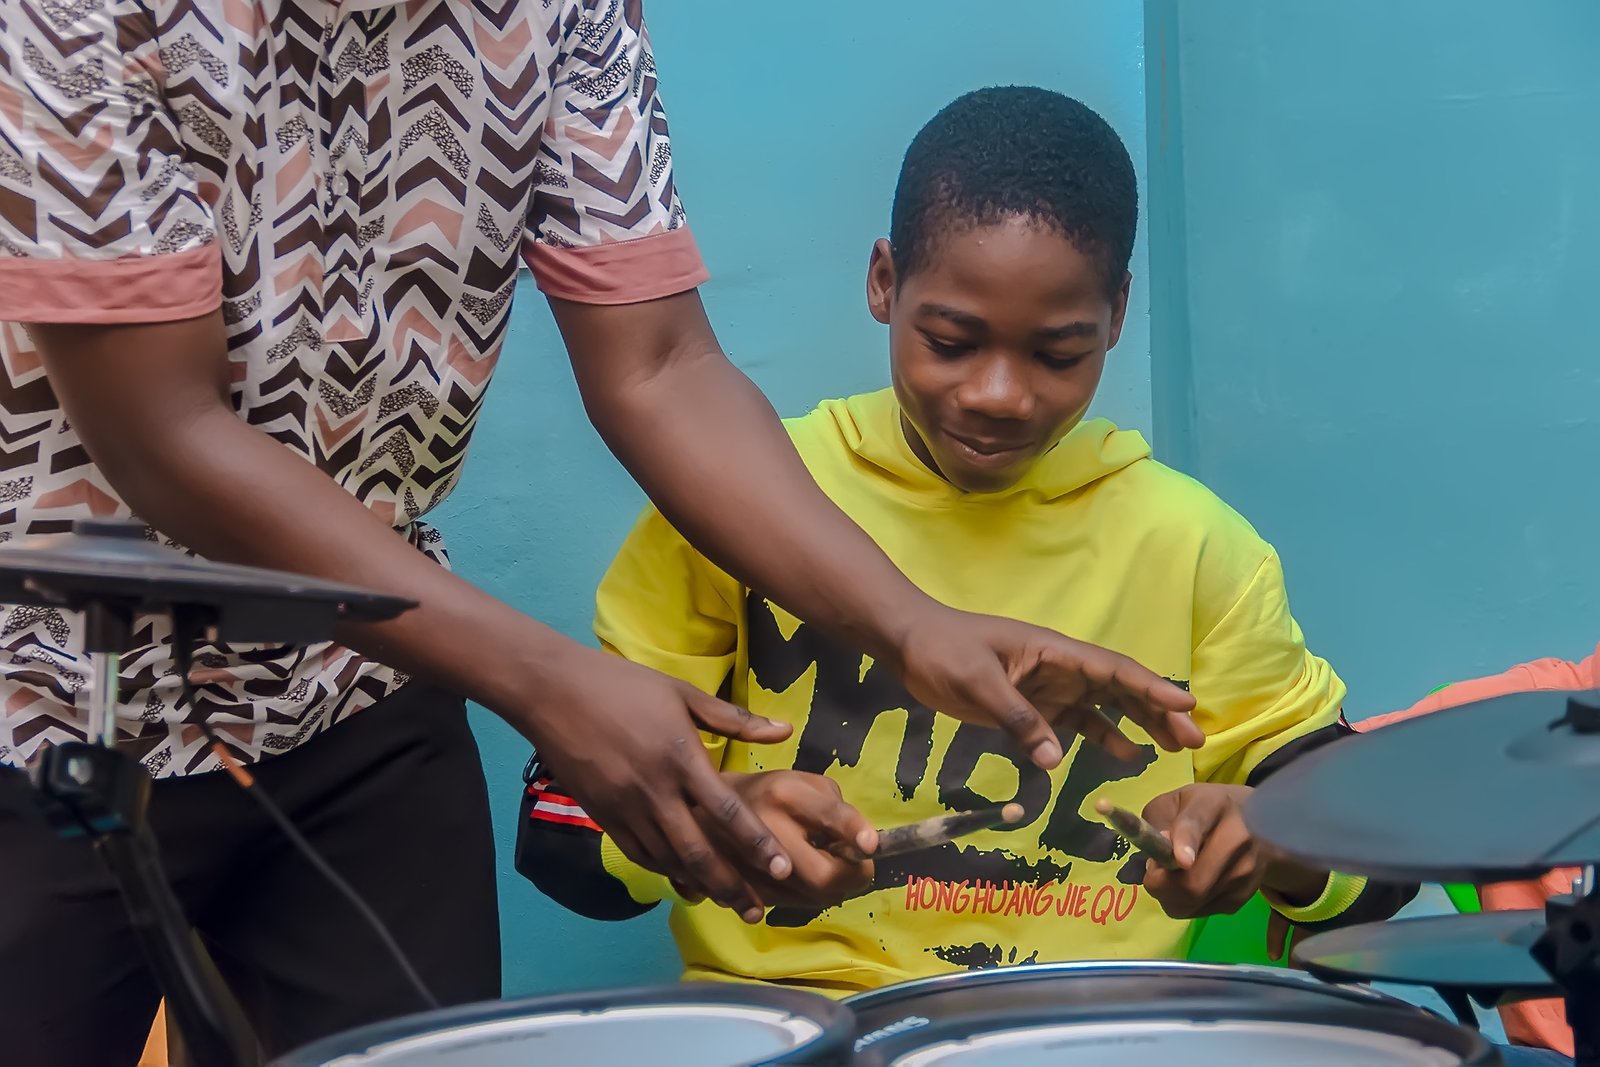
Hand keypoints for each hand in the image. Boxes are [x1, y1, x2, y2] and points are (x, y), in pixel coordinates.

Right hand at [526, 647, 799, 923]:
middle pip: (698, 852)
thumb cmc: (624, 686)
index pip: (727, 811)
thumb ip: (735, 719)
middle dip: (730, 888)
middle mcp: (655, 792)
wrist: (553, 693)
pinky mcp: (603, 816)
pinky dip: (664, 871)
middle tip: (756, 914)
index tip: (783, 870)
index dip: (757, 844)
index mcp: (681, 758)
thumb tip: (786, 731)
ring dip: (699, 886)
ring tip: (727, 904)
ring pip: (667, 860)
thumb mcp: (683, 693)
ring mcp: (626, 808)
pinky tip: (683, 878)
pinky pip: (639, 854)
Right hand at [693, 771, 875, 909]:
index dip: (853, 832)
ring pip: (813, 898)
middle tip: (857, 865)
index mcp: (786, 794)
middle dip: (852, 876)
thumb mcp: (807, 785)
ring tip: (824, 863)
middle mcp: (767, 829)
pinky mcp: (743, 890)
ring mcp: (751, 865)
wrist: (710, 809)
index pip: (829, 815)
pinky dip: (808, 895)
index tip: (871, 845)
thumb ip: (838, 811)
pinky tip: (801, 874)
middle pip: (823, 876)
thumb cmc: (772, 794)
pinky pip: (793, 905)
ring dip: (833, 888)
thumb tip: (862, 848)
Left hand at [887, 608, 1202, 768]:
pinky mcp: (1033, 705)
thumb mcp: (976, 682)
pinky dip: (1102, 736)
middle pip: (1119, 689)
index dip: (1150, 687)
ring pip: (1104, 707)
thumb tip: (1054, 759)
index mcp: (1053, 651)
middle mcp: (1060, 667)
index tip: (1185, 704)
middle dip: (1157, 711)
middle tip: (1192, 739)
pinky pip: (1076, 722)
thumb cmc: (942, 650)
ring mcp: (1049, 686)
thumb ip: (1015, 718)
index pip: (1111, 670)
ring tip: (1172, 748)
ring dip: (1139, 724)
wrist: (909, 644)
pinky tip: (1126, 756)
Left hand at [1140, 784, 1326, 919]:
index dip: (1187, 843)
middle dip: (1160, 884)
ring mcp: (1246, 870)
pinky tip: (1192, 882)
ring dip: (1170, 895)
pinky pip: (1200, 912)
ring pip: (1193, 902)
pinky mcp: (1245, 896)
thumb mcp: (1173, 803)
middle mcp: (1237, 837)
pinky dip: (1185, 903)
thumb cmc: (1200, 812)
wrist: (1252, 826)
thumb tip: (1161, 850)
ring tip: (1174, 874)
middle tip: (1155, 870)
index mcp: (1212, 805)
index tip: (1182, 860)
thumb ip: (1158, 820)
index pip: (1197, 824)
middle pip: (1193, 882)